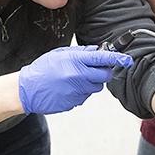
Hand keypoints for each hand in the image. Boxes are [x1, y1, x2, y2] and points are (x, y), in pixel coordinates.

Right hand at [19, 46, 133, 114]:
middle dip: (103, 72)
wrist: (27, 89)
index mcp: (75, 61)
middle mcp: (78, 77)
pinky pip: (85, 96)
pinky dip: (81, 92)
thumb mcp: (60, 54)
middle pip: (105, 75)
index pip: (102, 59)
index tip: (127, 60)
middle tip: (94, 69)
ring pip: (96, 87)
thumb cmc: (42, 69)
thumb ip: (80, 53)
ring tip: (74, 79)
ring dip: (91, 83)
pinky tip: (67, 88)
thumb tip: (97, 51)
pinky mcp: (74, 102)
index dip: (117, 59)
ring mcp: (76, 91)